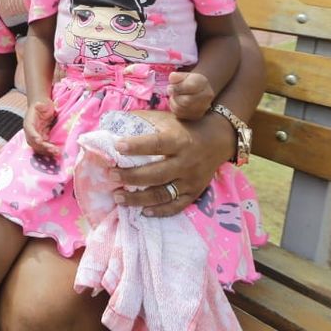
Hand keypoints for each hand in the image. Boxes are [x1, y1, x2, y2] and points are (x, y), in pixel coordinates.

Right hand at [23, 99, 59, 157]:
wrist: (42, 108)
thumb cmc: (42, 105)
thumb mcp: (41, 103)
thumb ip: (40, 105)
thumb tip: (38, 104)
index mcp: (29, 123)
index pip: (29, 130)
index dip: (34, 136)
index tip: (40, 140)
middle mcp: (30, 132)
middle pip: (34, 142)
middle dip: (43, 146)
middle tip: (53, 149)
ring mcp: (36, 137)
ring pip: (39, 147)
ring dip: (47, 151)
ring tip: (56, 152)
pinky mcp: (42, 139)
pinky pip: (43, 147)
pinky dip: (49, 151)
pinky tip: (56, 152)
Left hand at [108, 110, 232, 216]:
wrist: (218, 138)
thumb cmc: (184, 127)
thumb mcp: (166, 118)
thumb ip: (142, 121)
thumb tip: (112, 125)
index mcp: (178, 140)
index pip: (155, 144)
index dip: (136, 146)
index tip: (117, 147)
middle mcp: (186, 162)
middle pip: (156, 174)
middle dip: (131, 177)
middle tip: (112, 176)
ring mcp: (191, 180)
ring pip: (163, 194)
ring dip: (139, 198)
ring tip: (118, 198)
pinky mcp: (195, 192)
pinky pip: (176, 206)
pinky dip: (160, 211)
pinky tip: (143, 211)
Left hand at [168, 71, 214, 119]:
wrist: (197, 91)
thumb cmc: (188, 82)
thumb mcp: (183, 76)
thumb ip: (177, 76)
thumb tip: (172, 77)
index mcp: (203, 83)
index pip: (190, 87)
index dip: (177, 88)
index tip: (170, 87)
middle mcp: (206, 96)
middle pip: (186, 101)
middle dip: (175, 96)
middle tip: (171, 92)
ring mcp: (203, 108)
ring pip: (181, 108)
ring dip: (173, 102)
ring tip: (175, 96)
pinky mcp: (196, 116)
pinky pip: (180, 114)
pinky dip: (174, 108)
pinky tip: (177, 102)